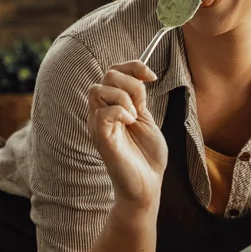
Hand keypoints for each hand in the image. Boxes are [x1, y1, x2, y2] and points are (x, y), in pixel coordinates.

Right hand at [87, 61, 167, 207]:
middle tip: (141, 107)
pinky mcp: (101, 138)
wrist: (147, 184)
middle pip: (107, 75)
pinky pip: (102, 112)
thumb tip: (140, 76)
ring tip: (135, 117)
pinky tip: (130, 123)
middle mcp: (101, 112)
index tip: (151, 77)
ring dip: (124, 98)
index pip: (114, 71)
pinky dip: (121, 112)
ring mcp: (99, 125)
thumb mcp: (146, 119)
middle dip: (132, 84)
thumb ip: (139, 99)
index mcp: (112, 106)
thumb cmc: (146, 155)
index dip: (133, 67)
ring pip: (99, 89)